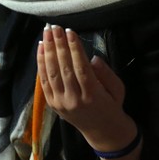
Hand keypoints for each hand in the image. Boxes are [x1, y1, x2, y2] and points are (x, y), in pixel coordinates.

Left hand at [37, 25, 140, 159]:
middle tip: (55, 27)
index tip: (70, 31)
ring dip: (48, 50)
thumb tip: (92, 57)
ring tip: (47, 33)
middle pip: (64, 68)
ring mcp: (61, 102)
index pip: (80, 68)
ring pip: (51, 73)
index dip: (74, 48)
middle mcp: (74, 99)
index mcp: (92, 95)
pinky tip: (41, 48)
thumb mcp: (118, 89)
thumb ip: (106, 73)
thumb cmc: (112, 106)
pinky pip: (44, 81)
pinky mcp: (52, 104)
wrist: (103, 132)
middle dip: (59, 45)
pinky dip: (41, 63)